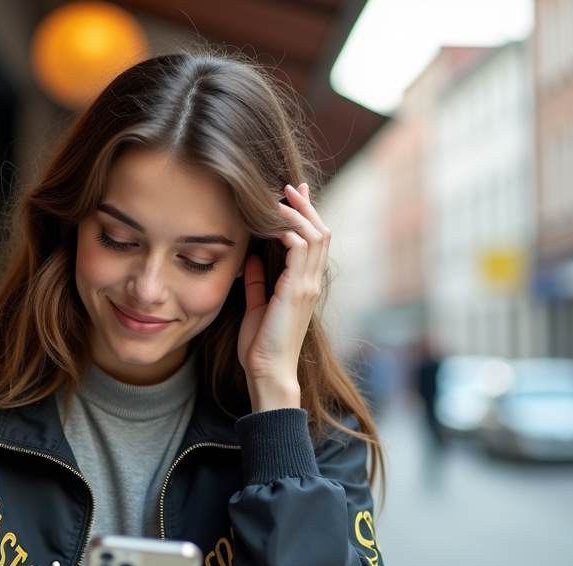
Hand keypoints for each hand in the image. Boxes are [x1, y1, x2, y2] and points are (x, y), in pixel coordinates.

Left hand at [237, 183, 330, 411]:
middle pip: (321, 232)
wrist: (266, 371)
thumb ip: (257, 281)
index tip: (293, 195)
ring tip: (282, 196)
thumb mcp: (257, 306)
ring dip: (298, 213)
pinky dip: (289, 231)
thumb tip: (251, 258)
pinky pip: (300, 249)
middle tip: (289, 187)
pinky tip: (273, 222)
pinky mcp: (297, 290)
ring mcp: (308, 286)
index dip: (306, 216)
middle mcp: (311, 283)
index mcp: (304, 286)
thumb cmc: (260, 345)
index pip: (314, 242)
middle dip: (306, 207)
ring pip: (316, 236)